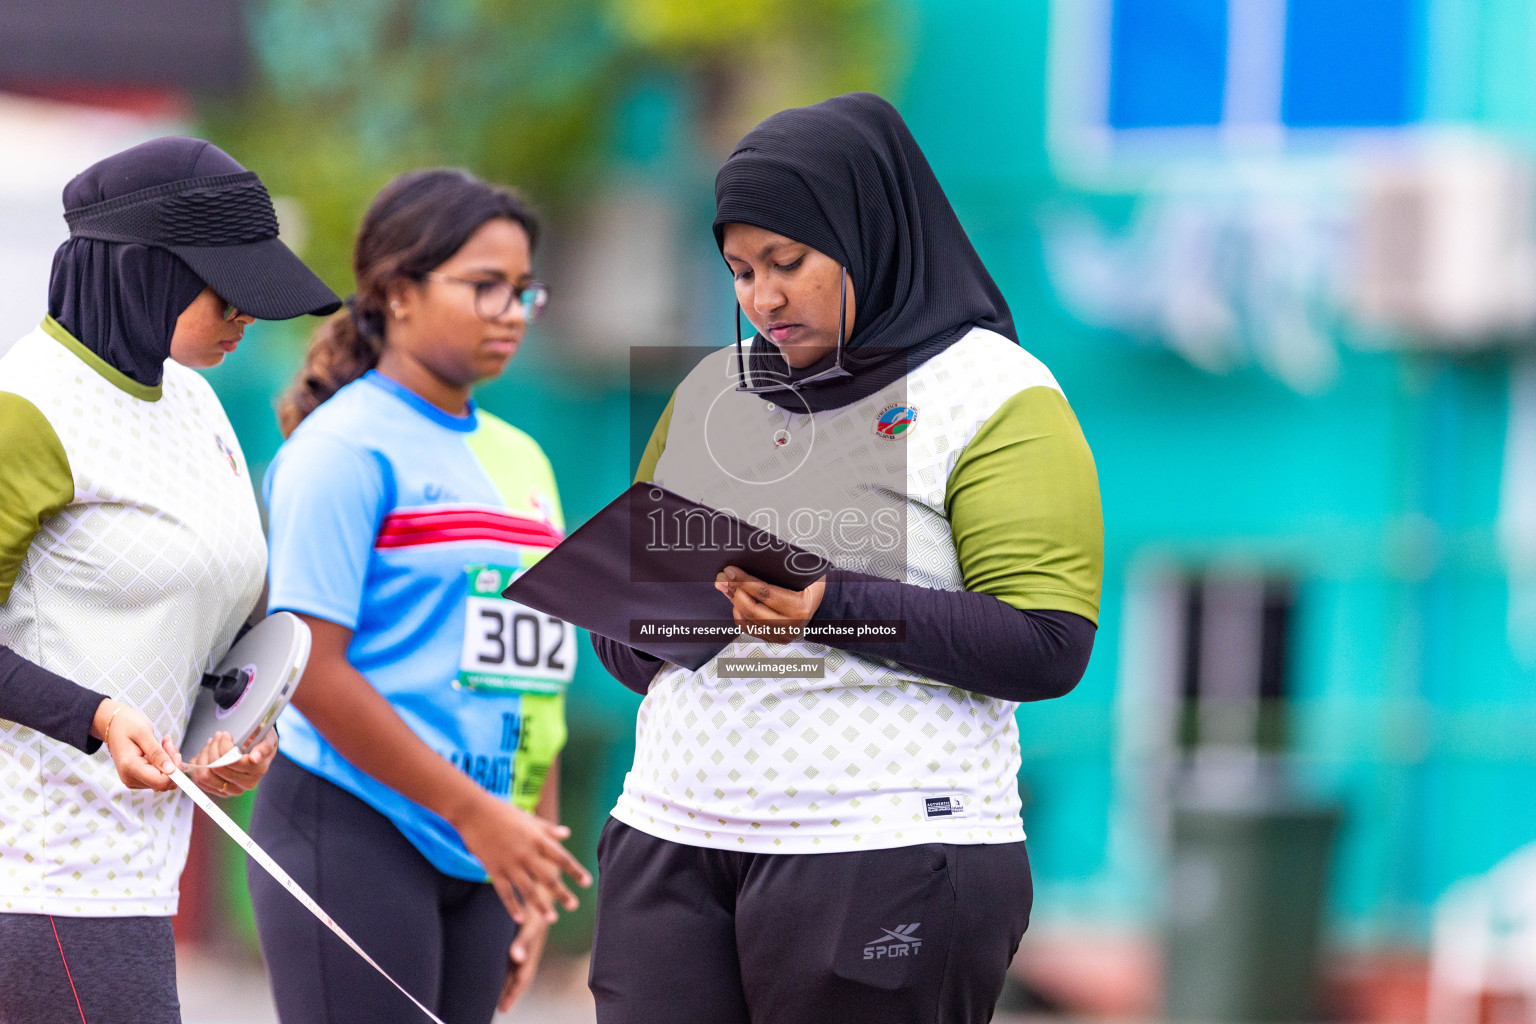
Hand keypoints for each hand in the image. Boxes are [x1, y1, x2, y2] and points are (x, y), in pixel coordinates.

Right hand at [93, 699, 175, 790]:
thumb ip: (157, 753)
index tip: (173, 749)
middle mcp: (130, 778)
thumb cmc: (126, 724)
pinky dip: (164, 763)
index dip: (175, 769)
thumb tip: (171, 770)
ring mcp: (132, 779)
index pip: (161, 781)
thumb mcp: (144, 733)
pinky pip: (157, 775)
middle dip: (173, 763)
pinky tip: (160, 749)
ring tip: (164, 743)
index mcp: (130, 767)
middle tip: (168, 743)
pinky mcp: (136, 777)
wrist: (112, 724)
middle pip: (163, 781)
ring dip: (169, 761)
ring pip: (162, 779)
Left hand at [181, 728, 277, 797]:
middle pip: (216, 768)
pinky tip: (204, 756)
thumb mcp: (268, 739)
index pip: (231, 761)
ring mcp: (232, 790)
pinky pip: (200, 782)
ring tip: (209, 745)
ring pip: (205, 776)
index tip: (225, 734)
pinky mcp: (220, 792)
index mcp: (258, 771)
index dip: (223, 745)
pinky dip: (197, 767)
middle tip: (216, 736)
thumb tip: (255, 758)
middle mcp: (246, 784)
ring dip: (203, 757)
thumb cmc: (262, 742)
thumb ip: (264, 747)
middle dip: (212, 748)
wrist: (260, 752)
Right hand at [452, 795, 591, 926]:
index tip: (587, 883)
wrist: (473, 812)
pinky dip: (512, 906)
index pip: (561, 858)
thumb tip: (567, 834)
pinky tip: (520, 918)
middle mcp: (526, 853)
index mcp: (537, 839)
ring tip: (551, 919)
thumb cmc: (503, 812)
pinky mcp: (493, 870)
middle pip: (547, 877)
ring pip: (527, 890)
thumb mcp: (529, 818)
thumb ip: (548, 829)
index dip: (575, 871)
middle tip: (574, 906)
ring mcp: (509, 863)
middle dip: (562, 893)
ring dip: (540, 905)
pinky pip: (505, 893)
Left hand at [498, 910, 549, 1012]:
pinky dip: (507, 966)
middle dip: (510, 992)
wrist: (544, 887)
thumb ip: (523, 941)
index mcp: (533, 952)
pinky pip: (514, 956)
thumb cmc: (537, 905)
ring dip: (508, 981)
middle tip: (500, 1007)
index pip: (522, 979)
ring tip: (498, 994)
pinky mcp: (523, 934)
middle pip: (519, 976)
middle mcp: (530, 950)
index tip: (504, 1008)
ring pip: (517, 968)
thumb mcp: (531, 924)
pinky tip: (500, 967)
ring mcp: (527, 943)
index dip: (513, 994)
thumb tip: (516, 958)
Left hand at [715, 566, 826, 643]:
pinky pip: (749, 628)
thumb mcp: (801, 573)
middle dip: (735, 592)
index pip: (766, 593)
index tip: (730, 570)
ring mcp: (782, 636)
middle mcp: (791, 626)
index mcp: (800, 608)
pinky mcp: (775, 639)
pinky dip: (739, 614)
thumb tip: (743, 569)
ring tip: (728, 587)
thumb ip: (777, 570)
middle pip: (753, 610)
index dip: (744, 581)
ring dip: (734, 602)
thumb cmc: (811, 582)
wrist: (823, 601)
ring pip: (747, 621)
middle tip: (723, 578)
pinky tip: (737, 601)